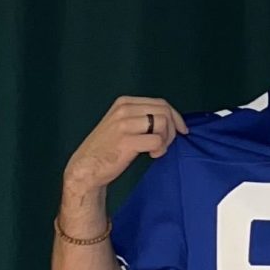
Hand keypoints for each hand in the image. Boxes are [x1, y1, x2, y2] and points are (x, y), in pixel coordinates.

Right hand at [63, 96, 188, 197]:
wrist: (87, 167)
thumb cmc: (107, 148)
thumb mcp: (121, 124)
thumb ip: (141, 117)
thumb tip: (171, 119)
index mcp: (124, 102)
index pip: (160, 103)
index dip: (176, 116)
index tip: (182, 130)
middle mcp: (124, 109)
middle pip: (164, 111)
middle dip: (173, 129)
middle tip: (166, 144)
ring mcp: (124, 124)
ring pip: (162, 123)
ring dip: (166, 139)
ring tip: (157, 150)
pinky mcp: (127, 140)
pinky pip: (157, 140)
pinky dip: (160, 150)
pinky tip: (152, 155)